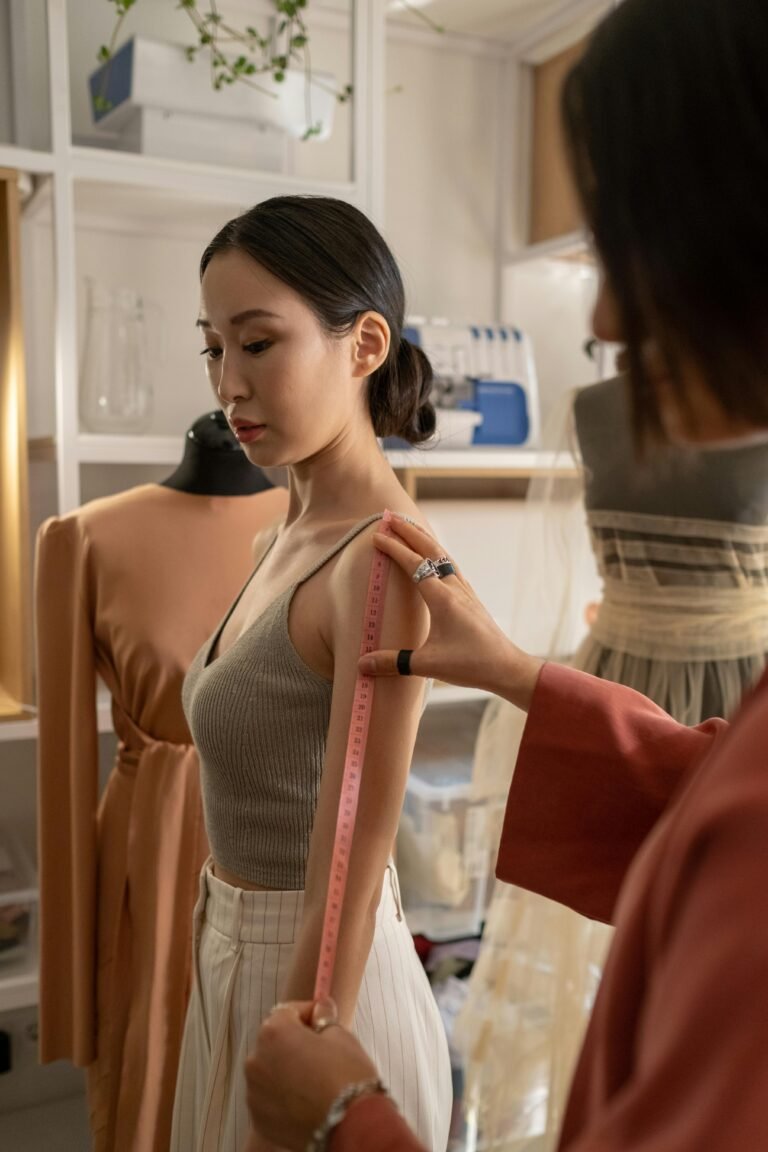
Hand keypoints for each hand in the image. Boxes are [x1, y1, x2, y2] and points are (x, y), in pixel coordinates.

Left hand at [245, 998, 379, 1151]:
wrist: (349, 1128)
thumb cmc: (346, 1078)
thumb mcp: (341, 1036)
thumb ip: (324, 1018)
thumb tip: (321, 1008)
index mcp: (274, 1032)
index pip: (288, 1011)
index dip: (308, 1013)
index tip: (323, 1021)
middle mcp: (256, 1060)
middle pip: (275, 1041)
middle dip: (295, 1042)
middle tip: (322, 1052)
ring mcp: (254, 1092)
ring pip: (270, 1070)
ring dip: (287, 1069)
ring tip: (315, 1080)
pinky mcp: (259, 1119)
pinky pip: (269, 1097)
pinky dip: (283, 1095)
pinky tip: (307, 1100)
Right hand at [358, 515, 542, 709]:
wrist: (506, 667)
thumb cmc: (470, 664)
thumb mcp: (428, 664)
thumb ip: (394, 662)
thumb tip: (363, 664)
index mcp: (442, 597)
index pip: (414, 564)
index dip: (394, 548)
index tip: (377, 536)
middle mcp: (455, 588)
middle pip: (430, 550)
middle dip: (409, 532)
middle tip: (391, 517)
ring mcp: (465, 591)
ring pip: (443, 555)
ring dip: (425, 539)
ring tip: (411, 527)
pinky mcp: (471, 599)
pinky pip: (452, 566)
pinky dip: (438, 554)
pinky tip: (436, 557)